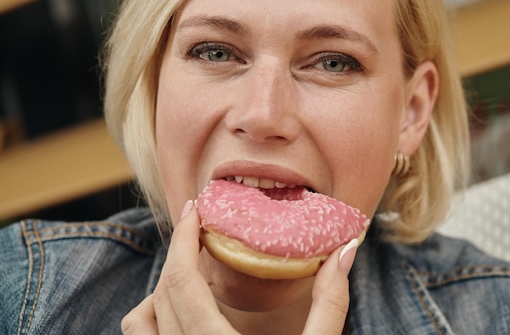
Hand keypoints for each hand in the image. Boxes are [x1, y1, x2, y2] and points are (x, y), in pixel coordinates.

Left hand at [121, 200, 357, 333]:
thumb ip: (330, 304)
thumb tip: (346, 251)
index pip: (181, 282)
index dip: (184, 240)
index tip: (195, 210)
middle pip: (160, 294)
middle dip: (177, 254)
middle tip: (200, 230)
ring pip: (139, 323)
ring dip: (160, 291)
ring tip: (193, 275)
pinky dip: (156, 320)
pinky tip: (189, 315)